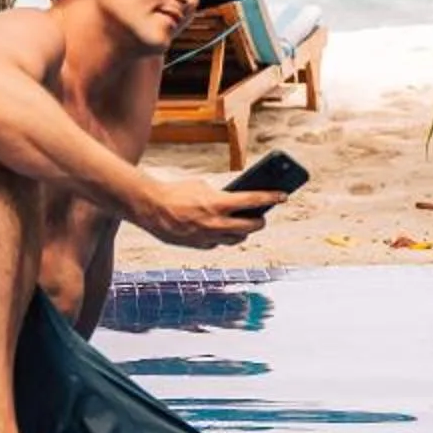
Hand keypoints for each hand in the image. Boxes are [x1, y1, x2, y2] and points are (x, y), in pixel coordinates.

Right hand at [137, 174, 282, 248]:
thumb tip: (235, 201)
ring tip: (246, 225)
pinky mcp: (199, 245)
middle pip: (250, 226)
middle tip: (262, 216)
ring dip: (243, 232)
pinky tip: (224, 230)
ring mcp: (208, 237)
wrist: (149, 207)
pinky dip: (223, 237)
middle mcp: (216, 223)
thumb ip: (220, 195)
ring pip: (236, 239)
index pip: (254, 201)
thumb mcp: (202, 186)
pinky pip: (218, 243)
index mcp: (218, 204)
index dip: (272, 198)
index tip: (284, 196)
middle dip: (260, 221)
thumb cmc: (175, 192)